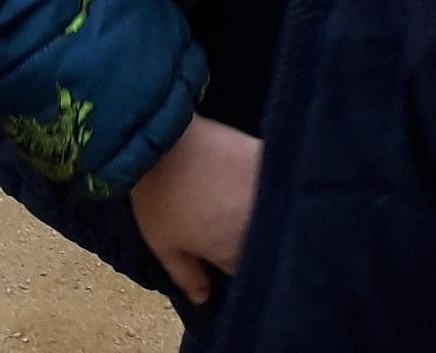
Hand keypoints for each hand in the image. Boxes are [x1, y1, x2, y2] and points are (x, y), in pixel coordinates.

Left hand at [130, 115, 258, 305]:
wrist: (164, 136)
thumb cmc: (160, 196)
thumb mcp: (163, 244)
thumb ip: (187, 276)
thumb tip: (205, 299)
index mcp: (232, 253)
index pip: (249, 274)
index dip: (242, 269)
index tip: (231, 258)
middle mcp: (257, 227)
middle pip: (265, 243)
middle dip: (257, 241)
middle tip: (236, 226)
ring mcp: (265, 190)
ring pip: (274, 212)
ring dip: (267, 213)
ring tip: (245, 203)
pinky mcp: (265, 157)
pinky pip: (276, 179)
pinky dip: (270, 183)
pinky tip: (255, 178)